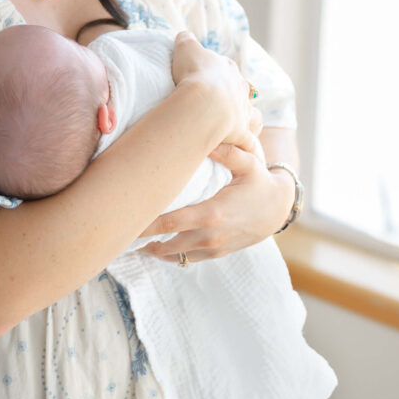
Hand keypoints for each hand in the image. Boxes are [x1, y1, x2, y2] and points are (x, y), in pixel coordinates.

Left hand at [137, 137, 295, 261]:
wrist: (280, 208)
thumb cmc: (260, 182)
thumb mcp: (248, 162)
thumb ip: (227, 151)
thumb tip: (206, 139)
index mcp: (212, 213)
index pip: (169, 222)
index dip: (145, 224)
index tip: (125, 220)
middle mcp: (210, 235)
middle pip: (166, 243)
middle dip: (142, 241)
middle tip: (118, 232)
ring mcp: (214, 247)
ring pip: (175, 255)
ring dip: (153, 251)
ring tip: (131, 243)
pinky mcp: (217, 252)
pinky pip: (188, 259)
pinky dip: (170, 256)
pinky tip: (154, 249)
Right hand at [172, 31, 261, 150]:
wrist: (205, 103)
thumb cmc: (195, 73)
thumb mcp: (186, 48)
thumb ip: (186, 39)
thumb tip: (184, 35)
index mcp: (228, 69)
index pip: (226, 68)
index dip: (216, 73)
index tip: (205, 77)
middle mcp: (240, 90)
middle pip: (240, 90)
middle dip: (232, 95)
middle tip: (215, 102)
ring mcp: (243, 112)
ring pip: (251, 114)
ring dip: (243, 117)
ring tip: (231, 123)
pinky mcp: (241, 134)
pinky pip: (248, 141)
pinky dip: (245, 144)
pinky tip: (238, 147)